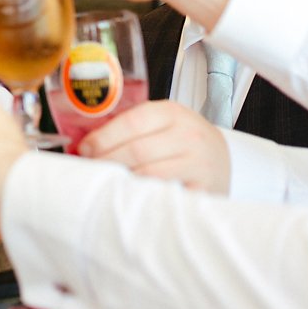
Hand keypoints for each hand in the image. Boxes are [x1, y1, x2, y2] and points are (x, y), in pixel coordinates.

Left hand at [78, 100, 230, 193]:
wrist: (223, 159)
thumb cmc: (181, 140)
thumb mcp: (162, 122)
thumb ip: (129, 127)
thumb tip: (85, 144)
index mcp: (172, 112)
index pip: (131, 122)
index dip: (103, 138)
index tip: (84, 149)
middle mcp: (188, 135)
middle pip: (136, 150)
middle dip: (106, 160)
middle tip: (90, 168)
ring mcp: (198, 163)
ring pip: (149, 174)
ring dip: (121, 179)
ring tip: (107, 181)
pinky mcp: (203, 189)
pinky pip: (165, 194)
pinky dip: (142, 195)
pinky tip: (129, 195)